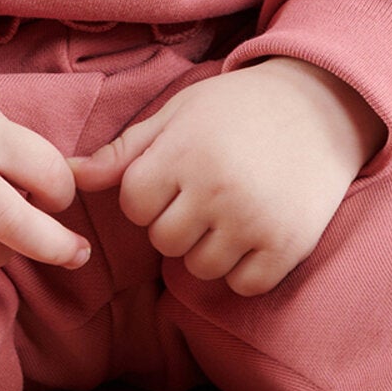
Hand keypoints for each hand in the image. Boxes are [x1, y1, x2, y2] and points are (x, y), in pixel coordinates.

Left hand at [71, 58, 382, 296]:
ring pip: (199, 268)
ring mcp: (255, 221)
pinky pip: (243, 285)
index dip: (150, 195)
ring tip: (231, 211)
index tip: (177, 175)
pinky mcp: (288, 245)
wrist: (324, 105)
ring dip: (209, 248)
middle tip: (208, 192)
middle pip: (164, 240)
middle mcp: (218, 189)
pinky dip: (244, 269)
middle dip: (177, 222)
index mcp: (185, 153)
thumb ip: (124, 151)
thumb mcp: (179, 113)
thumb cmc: (239, 107)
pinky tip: (254, 234)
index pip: (135, 205)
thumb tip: (67, 177)